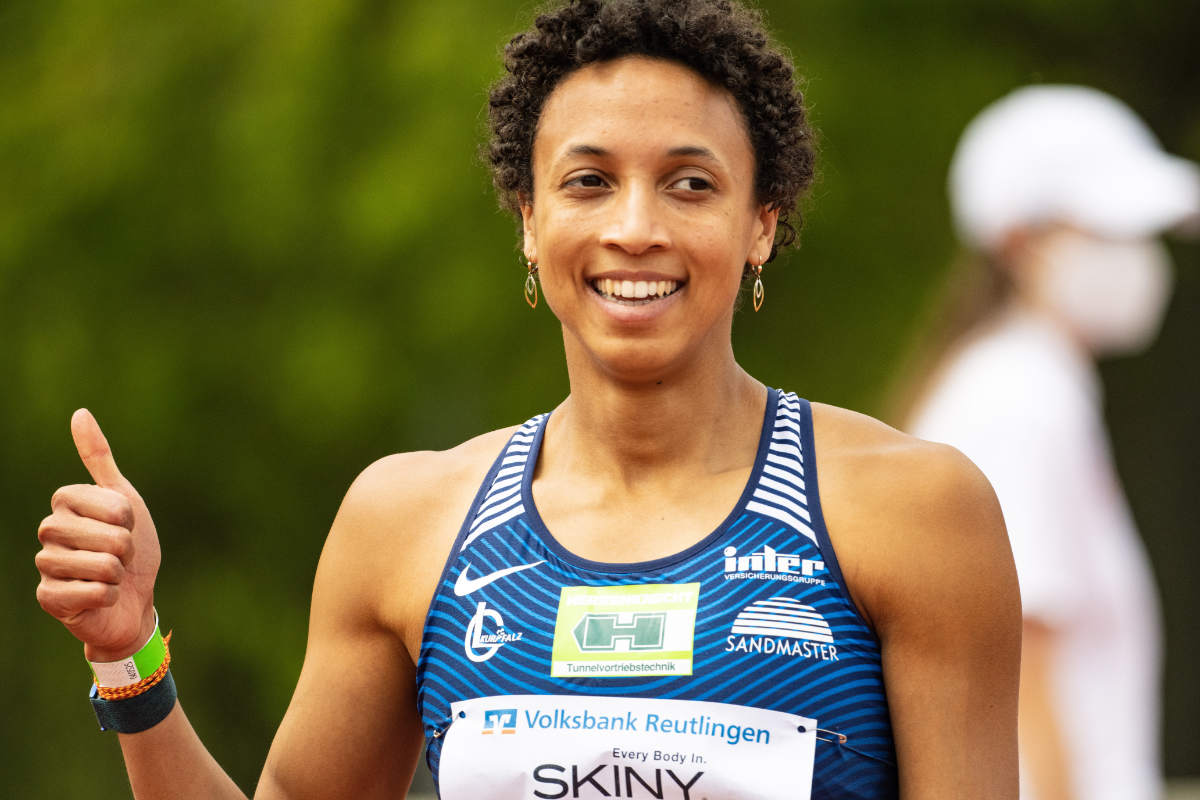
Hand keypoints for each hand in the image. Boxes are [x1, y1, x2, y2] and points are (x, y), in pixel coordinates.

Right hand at [36, 409, 160, 661]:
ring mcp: (46, 566)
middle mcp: (48, 531)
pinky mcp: (48, 598)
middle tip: (119, 556)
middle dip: (127, 549)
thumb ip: (99, 458)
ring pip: (102, 565)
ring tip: (110, 576)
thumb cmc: (131, 549)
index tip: (124, 525)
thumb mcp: (125, 499)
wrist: (134, 601)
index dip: (129, 519)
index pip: (112, 505)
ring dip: (118, 574)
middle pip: (110, 536)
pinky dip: (108, 596)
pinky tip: (101, 598)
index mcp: (65, 503)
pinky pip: (93, 591)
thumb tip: (80, 413)